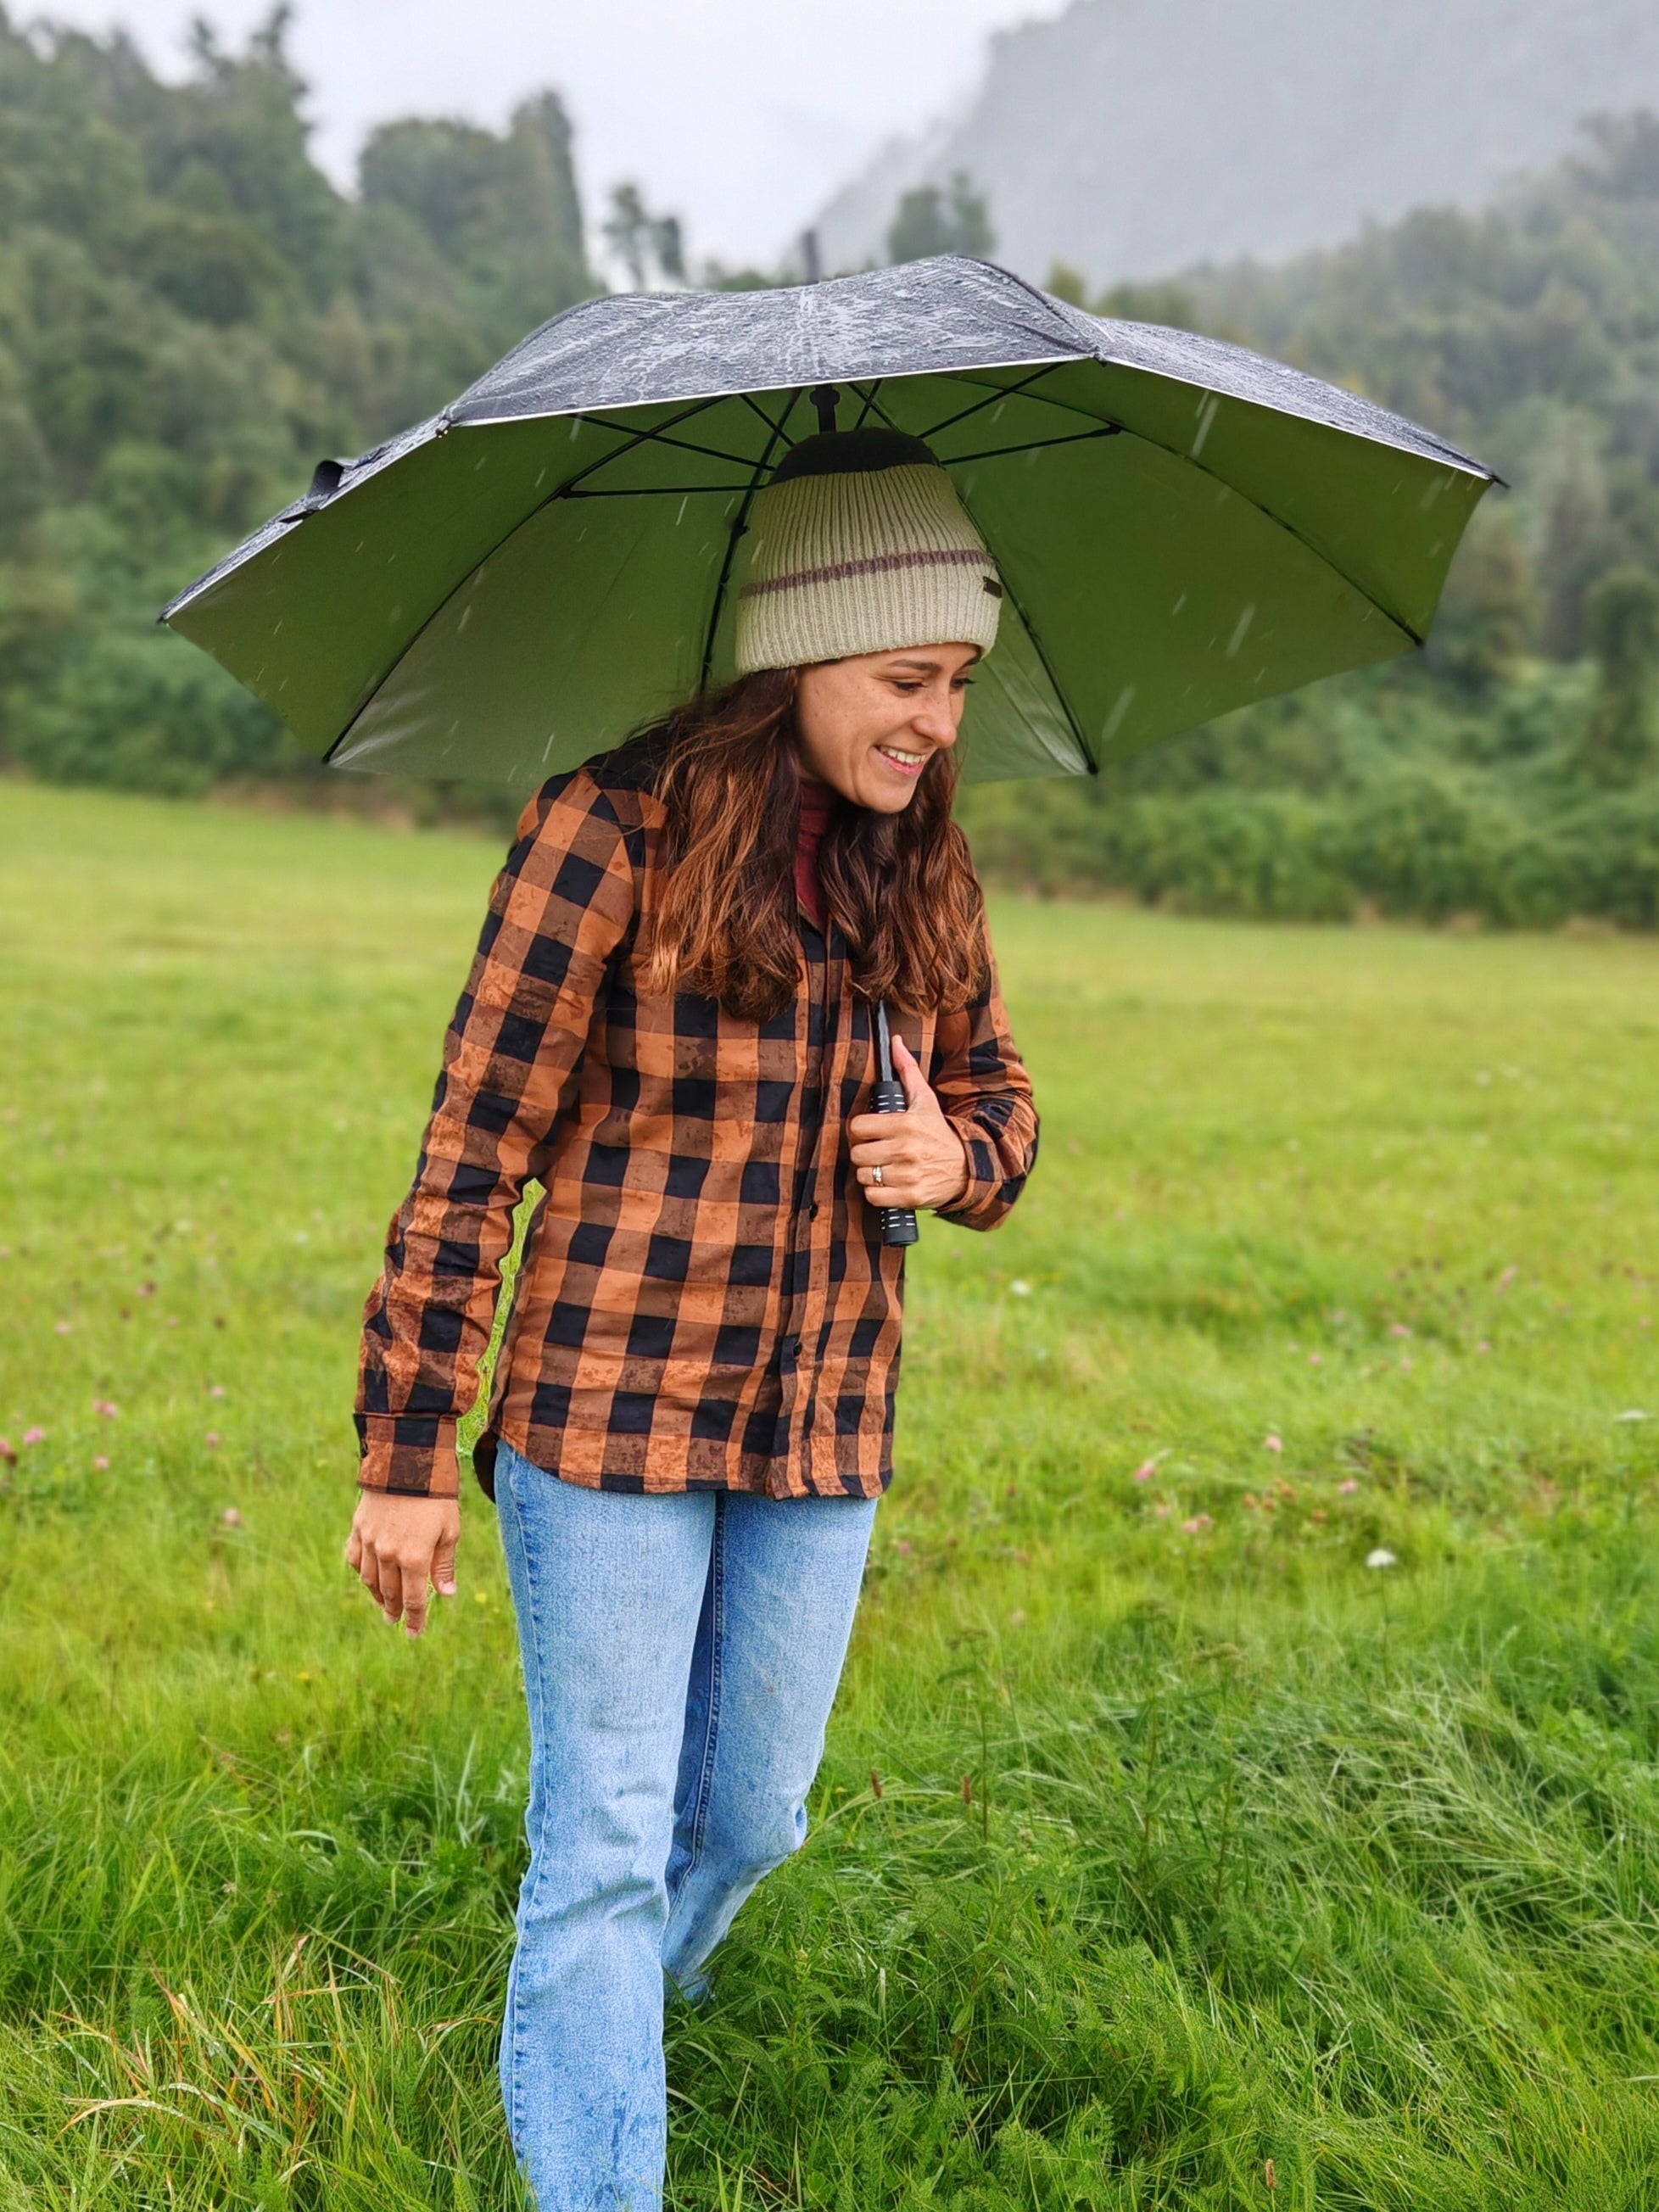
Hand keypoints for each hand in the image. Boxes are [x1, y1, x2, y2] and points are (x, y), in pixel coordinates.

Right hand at [346, 1491, 459, 1637]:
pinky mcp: (358, 1527)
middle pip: (390, 1593)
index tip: (414, 1634)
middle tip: (395, 1621)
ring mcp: (370, 1541)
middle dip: (394, 1610)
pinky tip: (367, 1577)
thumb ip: (444, 1565)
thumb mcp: (450, 1530)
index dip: (415, 1620)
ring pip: (369, 1579)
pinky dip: (360, 1571)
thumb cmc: (437, 1495)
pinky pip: (354, 1558)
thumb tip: (446, 1595)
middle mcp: (388, 1554)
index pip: (414, 1600)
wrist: (409, 1460)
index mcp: (415, 1557)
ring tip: (384, 1604)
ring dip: (377, 1595)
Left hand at [848, 1035, 971, 1213]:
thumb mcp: (925, 1100)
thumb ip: (907, 1071)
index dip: (859, 1131)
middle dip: (864, 1152)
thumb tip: (895, 1042)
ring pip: (863, 1176)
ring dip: (870, 1173)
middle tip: (875, 1151)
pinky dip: (877, 1193)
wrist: (967, 1168)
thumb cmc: (939, 1131)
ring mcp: (908, 1175)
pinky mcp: (910, 1197)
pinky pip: (873, 1197)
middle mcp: (906, 1149)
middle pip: (857, 1154)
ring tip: (883, 1167)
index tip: (868, 1132)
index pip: (857, 1128)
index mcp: (906, 1124)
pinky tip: (888, 1184)